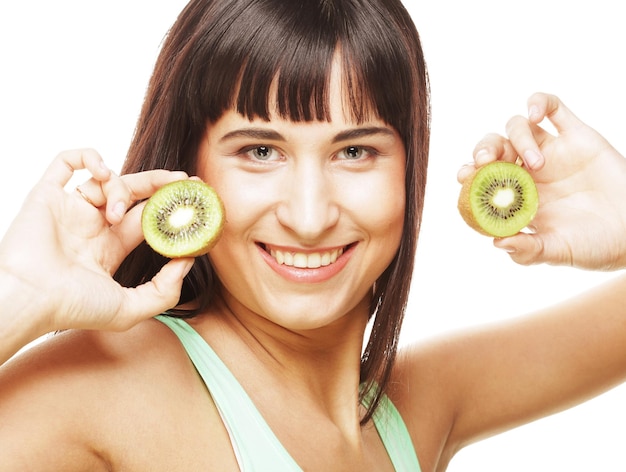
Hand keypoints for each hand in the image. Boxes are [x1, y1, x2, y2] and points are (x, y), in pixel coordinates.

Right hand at [0, 149, 193, 335]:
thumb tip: (187, 260)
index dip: (170, 209)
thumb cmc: (72, 309)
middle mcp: (92, 226)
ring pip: (108, 180)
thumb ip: (164, 290)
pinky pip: (67, 162)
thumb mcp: (129, 309)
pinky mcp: (47, 195)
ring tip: (114, 214)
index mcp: (111, 248)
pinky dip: (88, 157)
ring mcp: (71, 209)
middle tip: (187, 181)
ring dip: (121, 189)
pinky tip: (103, 170)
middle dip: (162, 185)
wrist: (28, 300)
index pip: (147, 219)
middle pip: (135, 194)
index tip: (194, 202)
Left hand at [459, 93, 625, 269]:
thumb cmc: (594, 245)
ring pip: (518, 127)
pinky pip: (553, 108)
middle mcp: (529, 172)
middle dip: (483, 149)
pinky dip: (538, 102)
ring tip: (536, 164)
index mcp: (515, 197)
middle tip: (485, 162)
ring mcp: (552, 152)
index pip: (482, 177)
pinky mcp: (576, 136)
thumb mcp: (557, 252)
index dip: (469, 173)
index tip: (465, 176)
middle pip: (494, 147)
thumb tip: (497, 242)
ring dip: (517, 138)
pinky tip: (535, 113)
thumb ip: (528, 250)